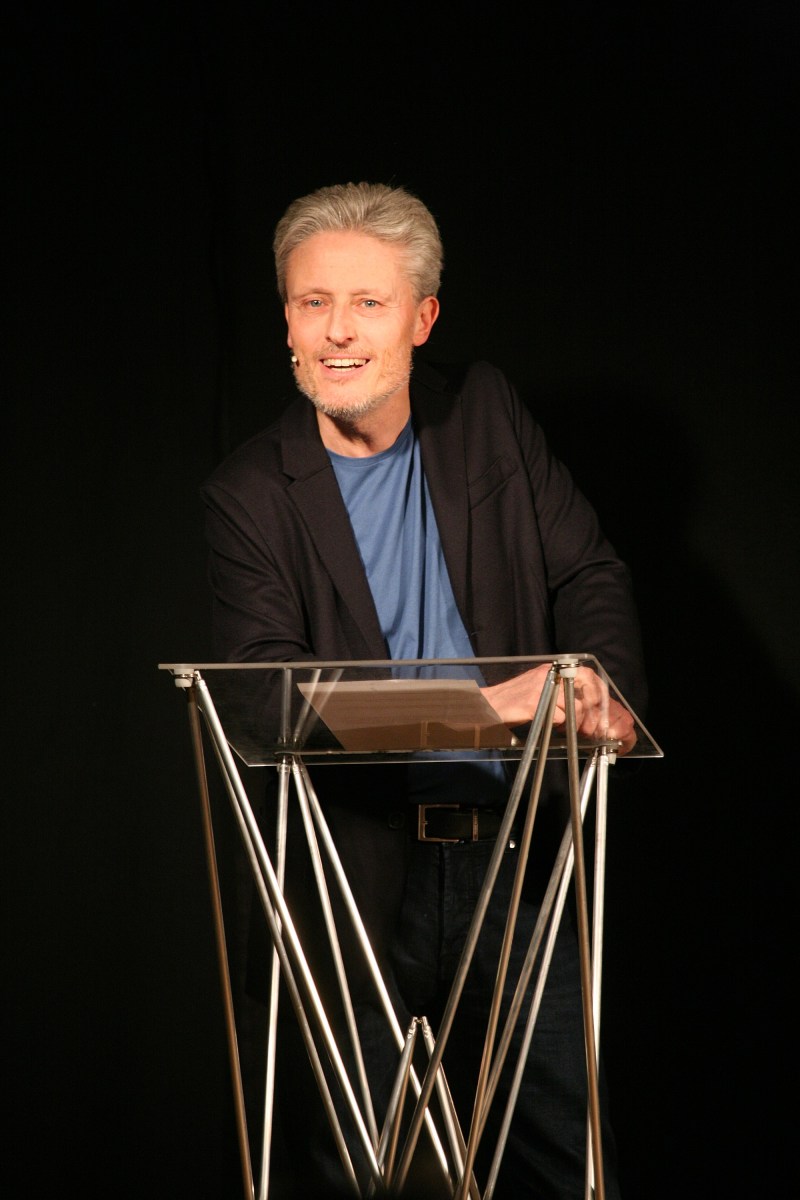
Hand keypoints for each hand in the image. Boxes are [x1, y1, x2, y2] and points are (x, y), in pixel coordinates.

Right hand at [482, 664, 636, 754]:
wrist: (488, 705)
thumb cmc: (514, 703)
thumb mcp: (542, 692)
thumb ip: (563, 696)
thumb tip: (590, 712)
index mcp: (553, 670)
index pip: (589, 676)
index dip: (602, 695)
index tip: (608, 712)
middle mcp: (550, 674)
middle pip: (588, 689)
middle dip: (595, 712)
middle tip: (595, 729)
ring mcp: (541, 687)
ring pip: (576, 707)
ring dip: (578, 724)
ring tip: (571, 731)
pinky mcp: (533, 702)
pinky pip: (559, 716)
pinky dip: (560, 726)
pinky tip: (553, 730)